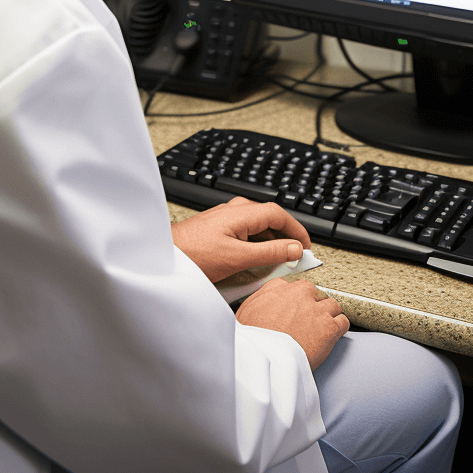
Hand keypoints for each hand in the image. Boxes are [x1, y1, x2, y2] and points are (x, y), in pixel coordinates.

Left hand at [170, 196, 310, 282]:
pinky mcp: (219, 229)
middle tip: (295, 257)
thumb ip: (269, 252)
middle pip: (270, 220)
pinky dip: (257, 245)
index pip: (280, 214)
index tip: (306, 247)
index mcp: (242, 212)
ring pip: (258, 227)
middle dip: (285, 237)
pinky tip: (256, 262)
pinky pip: (246, 233)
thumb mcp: (238, 258)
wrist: (165, 256)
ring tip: (277, 263)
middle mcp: (235, 210)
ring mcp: (226, 218)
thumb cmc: (193, 254)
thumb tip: (293, 249)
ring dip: (271, 243)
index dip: (297, 231)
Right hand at [235, 278, 348, 369]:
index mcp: (278, 288)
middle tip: (309, 321)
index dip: (298, 300)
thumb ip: (260, 300)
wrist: (263, 358)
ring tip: (322, 328)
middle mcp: (299, 294)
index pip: (296, 286)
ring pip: (332, 305)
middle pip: (315, 293)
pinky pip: (343, 321)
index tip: (297, 309)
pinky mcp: (329, 327)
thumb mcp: (246, 312)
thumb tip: (265, 303)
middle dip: (314, 305)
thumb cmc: (252, 340)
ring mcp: (316, 310)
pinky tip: (333, 335)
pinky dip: (340, 328)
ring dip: (328, 315)